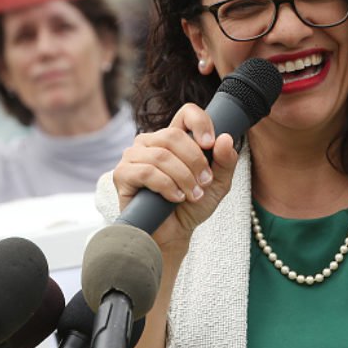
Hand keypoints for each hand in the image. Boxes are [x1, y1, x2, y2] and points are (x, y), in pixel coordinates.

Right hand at [112, 103, 238, 251]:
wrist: (173, 235)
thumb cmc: (192, 206)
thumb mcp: (217, 184)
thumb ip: (225, 162)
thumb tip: (224, 138)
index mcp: (173, 138)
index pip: (186, 113)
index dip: (200, 122)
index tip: (210, 144)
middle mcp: (150, 142)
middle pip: (173, 135)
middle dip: (195, 161)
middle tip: (205, 182)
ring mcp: (133, 156)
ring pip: (161, 155)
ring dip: (183, 177)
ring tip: (192, 195)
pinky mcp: (122, 174)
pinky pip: (146, 172)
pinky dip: (167, 186)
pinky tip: (175, 198)